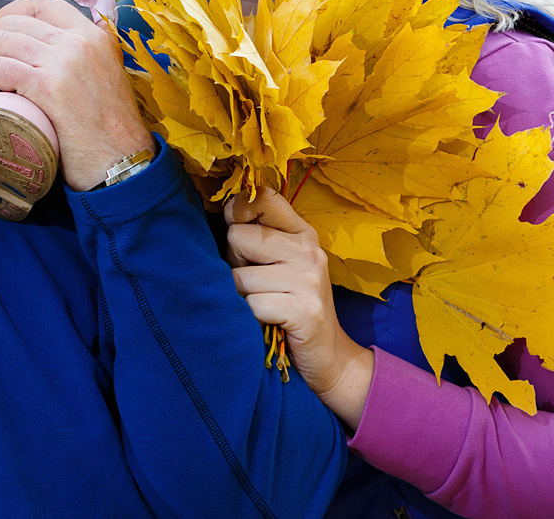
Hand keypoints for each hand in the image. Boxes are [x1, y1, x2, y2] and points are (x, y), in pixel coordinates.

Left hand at [0, 0, 151, 190]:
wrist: (124, 165)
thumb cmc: (109, 132)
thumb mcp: (104, 78)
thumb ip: (85, 59)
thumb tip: (50, 51)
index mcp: (93, 34)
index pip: (40, 2)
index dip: (7, 17)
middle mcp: (80, 40)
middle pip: (11, 22)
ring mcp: (65, 60)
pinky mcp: (50, 86)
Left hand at [224, 188, 375, 430]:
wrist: (330, 358)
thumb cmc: (291, 306)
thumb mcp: (282, 264)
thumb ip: (258, 237)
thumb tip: (224, 213)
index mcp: (302, 233)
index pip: (262, 196)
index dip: (238, 210)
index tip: (237, 233)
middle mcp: (309, 250)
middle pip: (237, 237)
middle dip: (235, 263)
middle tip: (256, 285)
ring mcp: (309, 280)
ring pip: (238, 276)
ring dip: (240, 296)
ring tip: (261, 305)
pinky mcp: (304, 310)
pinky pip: (250, 305)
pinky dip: (249, 318)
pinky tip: (266, 322)